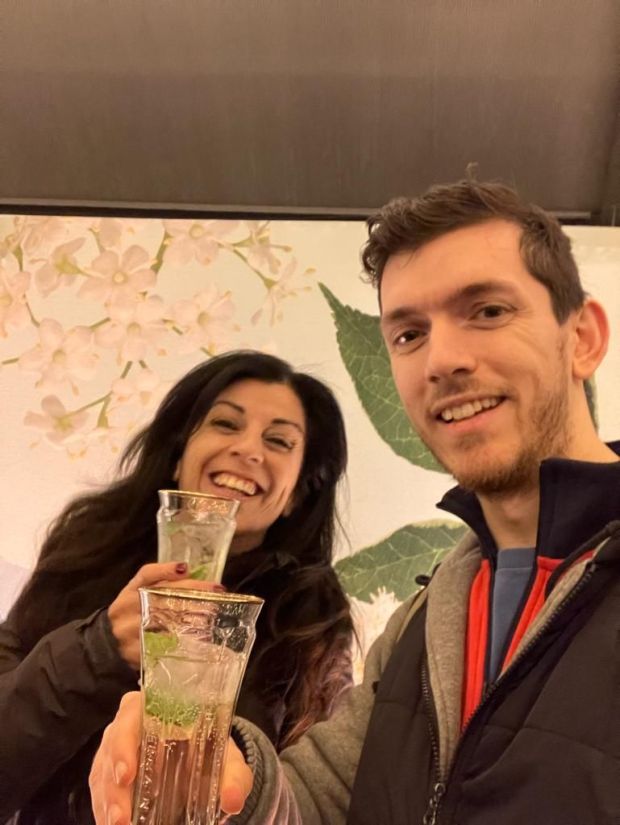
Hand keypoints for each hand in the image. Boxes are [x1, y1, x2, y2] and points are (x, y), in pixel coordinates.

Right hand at [89, 692, 253, 824]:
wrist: (202, 763)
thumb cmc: (210, 751)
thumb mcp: (226, 760)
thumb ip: (234, 775)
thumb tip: (233, 799)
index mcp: (155, 709)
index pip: (130, 713)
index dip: (124, 742)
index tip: (127, 774)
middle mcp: (128, 727)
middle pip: (111, 749)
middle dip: (113, 787)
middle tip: (122, 818)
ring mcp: (114, 753)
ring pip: (101, 775)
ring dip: (108, 805)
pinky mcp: (109, 778)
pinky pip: (100, 794)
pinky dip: (105, 813)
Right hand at [107, 562, 221, 668]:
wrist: (112, 644)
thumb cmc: (137, 615)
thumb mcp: (143, 595)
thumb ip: (164, 585)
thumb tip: (193, 574)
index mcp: (129, 591)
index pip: (146, 574)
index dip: (165, 570)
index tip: (186, 568)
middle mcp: (125, 609)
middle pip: (161, 596)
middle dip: (192, 592)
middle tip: (215, 591)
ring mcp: (127, 632)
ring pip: (163, 622)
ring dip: (191, 617)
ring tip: (213, 613)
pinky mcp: (134, 653)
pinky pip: (162, 646)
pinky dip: (183, 640)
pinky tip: (201, 637)